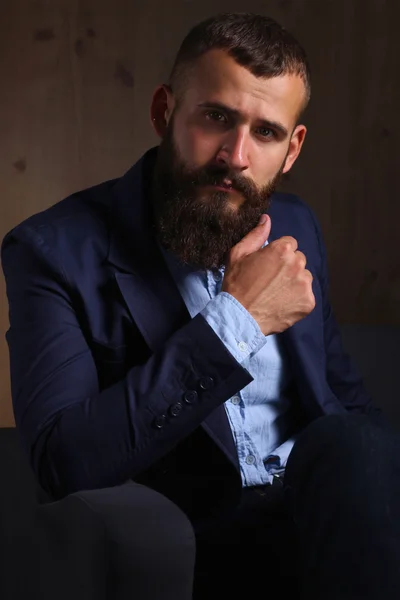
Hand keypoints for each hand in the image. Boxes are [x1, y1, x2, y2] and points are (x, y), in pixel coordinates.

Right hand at [222, 214, 314, 334]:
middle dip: (288, 267)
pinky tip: (283, 303)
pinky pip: (307, 295)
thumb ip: (256, 235)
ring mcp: (305, 284)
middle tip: (271, 280)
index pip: (290, 244)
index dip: (278, 253)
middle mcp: (297, 264)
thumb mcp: (238, 255)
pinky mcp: (308, 302)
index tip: (268, 264)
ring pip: (304, 277)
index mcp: (282, 249)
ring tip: (277, 293)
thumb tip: (267, 219)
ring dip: (295, 282)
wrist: (240, 317)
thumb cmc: (236, 285)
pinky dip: (297, 299)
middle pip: (299, 259)